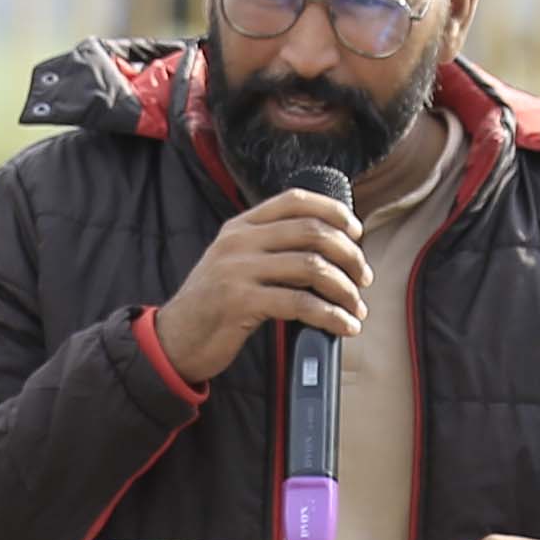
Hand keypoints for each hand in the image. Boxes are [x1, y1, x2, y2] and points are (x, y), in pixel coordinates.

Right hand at [148, 182, 369, 387]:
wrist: (175, 339)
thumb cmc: (214, 306)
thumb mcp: (234, 263)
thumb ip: (269, 250)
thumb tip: (328, 252)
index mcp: (241, 226)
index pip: (296, 200)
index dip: (334, 211)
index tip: (357, 232)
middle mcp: (239, 241)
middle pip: (312, 232)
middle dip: (349, 255)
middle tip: (364, 279)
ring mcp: (237, 269)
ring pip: (311, 266)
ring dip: (345, 289)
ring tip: (357, 309)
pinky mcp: (240, 301)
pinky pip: (300, 302)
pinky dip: (331, 315)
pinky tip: (343, 326)